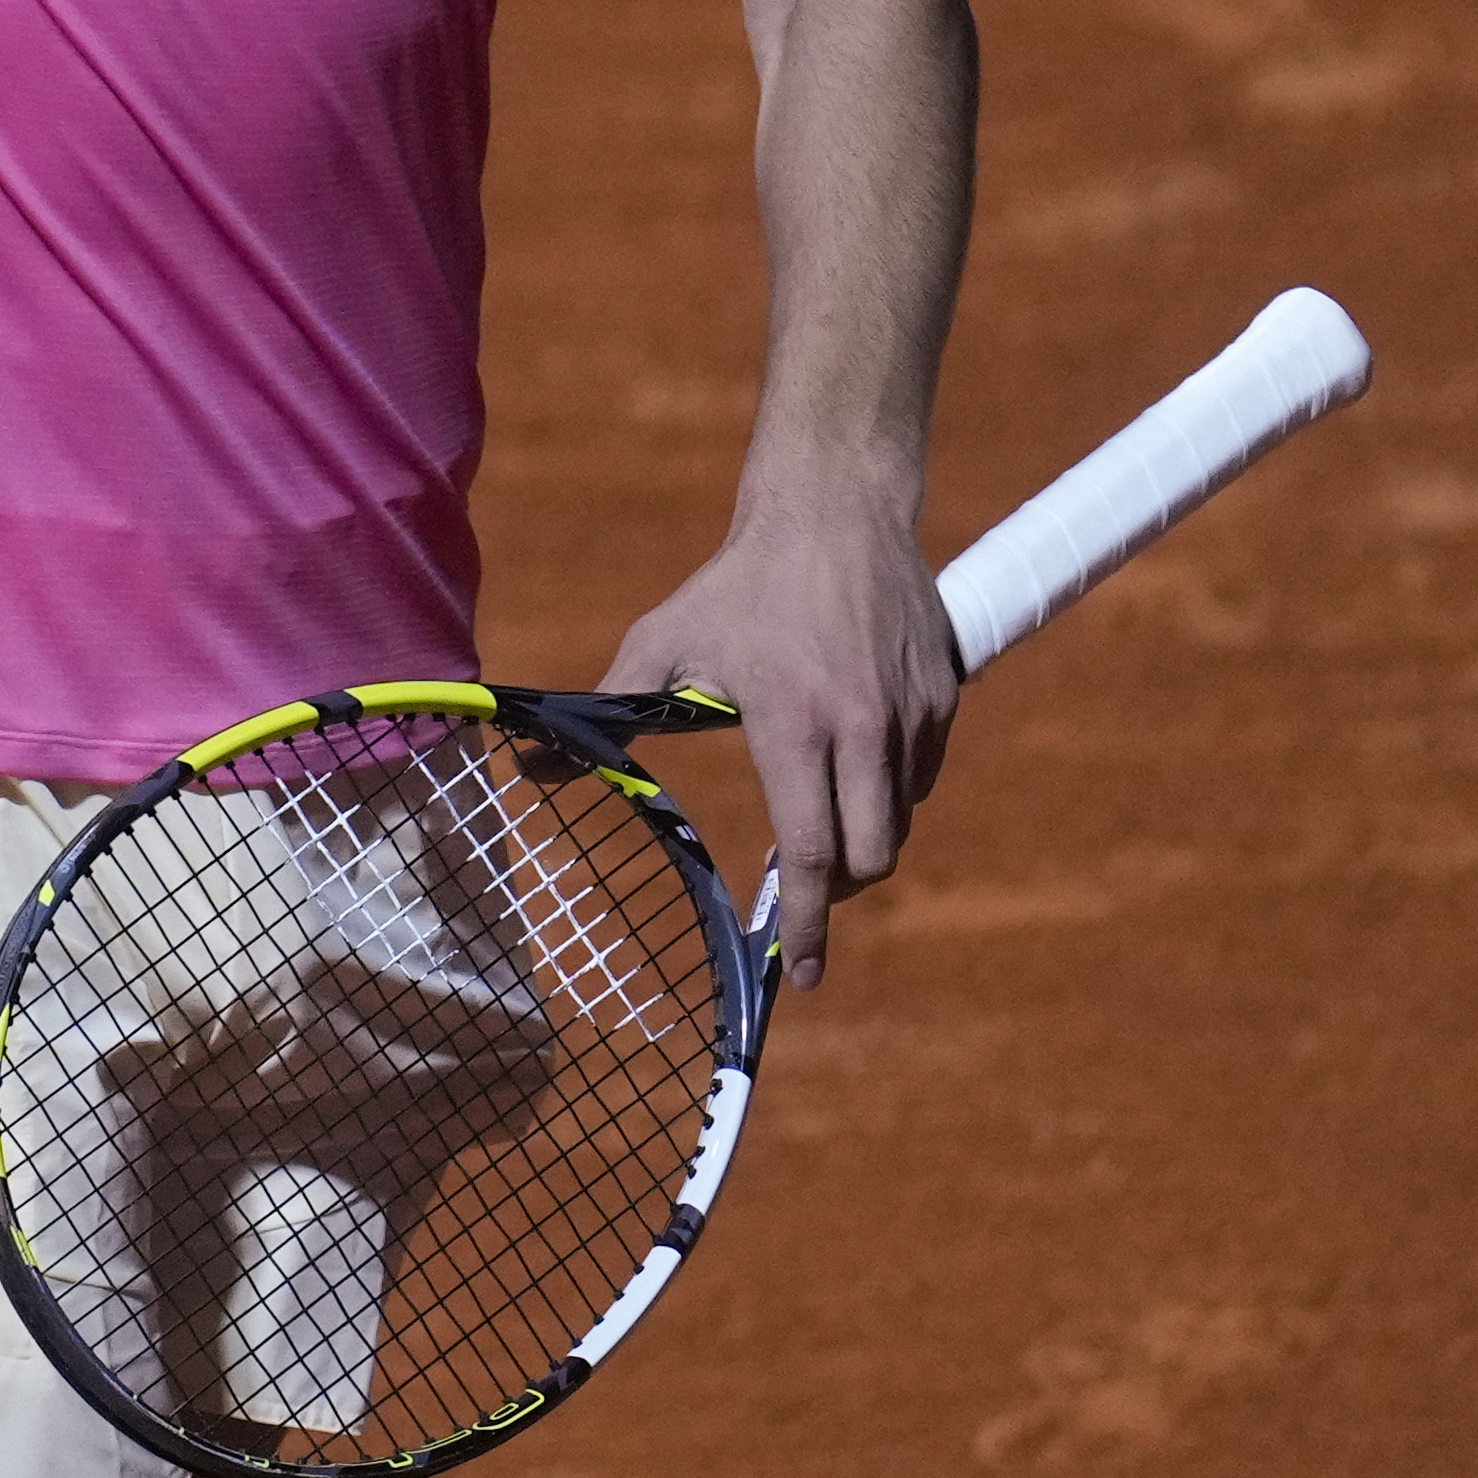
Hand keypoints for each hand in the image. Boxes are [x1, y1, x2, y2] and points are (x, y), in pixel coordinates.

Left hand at [609, 496, 958, 989]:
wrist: (835, 506)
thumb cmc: (740, 581)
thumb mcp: (665, 641)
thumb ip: (606, 711)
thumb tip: (532, 766)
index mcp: (797, 724)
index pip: (811, 853)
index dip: (806, 923)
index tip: (800, 971)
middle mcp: (865, 728)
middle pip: (871, 858)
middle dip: (837, 892)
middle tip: (802, 888)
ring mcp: (913, 713)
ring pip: (900, 820)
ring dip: (862, 836)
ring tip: (817, 809)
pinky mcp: (945, 696)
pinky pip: (921, 776)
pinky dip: (890, 791)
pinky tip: (851, 759)